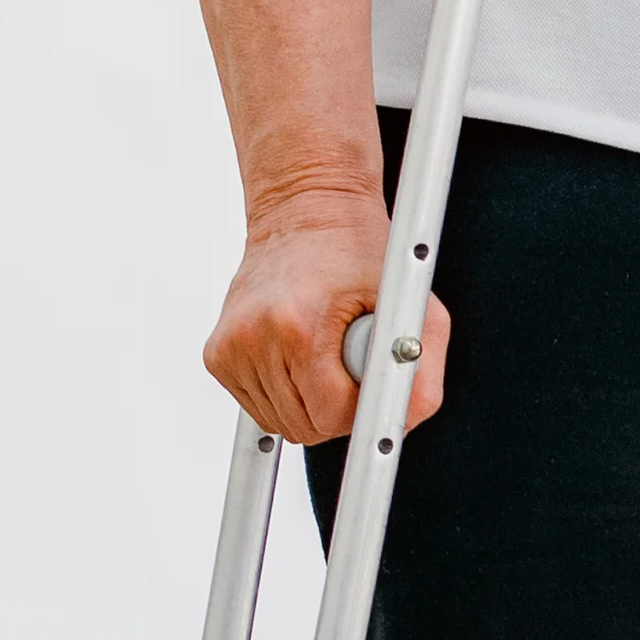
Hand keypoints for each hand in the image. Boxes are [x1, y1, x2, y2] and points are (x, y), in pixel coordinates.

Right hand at [204, 174, 448, 445]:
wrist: (305, 213)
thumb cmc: (360, 254)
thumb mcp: (412, 304)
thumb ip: (421, 372)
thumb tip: (403, 425)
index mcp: (301, 326)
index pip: (330, 417)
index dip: (359, 411)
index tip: (370, 386)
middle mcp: (256, 336)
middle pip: (304, 427)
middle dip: (336, 411)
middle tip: (350, 366)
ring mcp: (232, 346)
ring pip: (279, 422)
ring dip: (308, 403)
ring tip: (323, 354)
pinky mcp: (218, 354)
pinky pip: (257, 406)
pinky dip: (283, 393)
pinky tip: (297, 356)